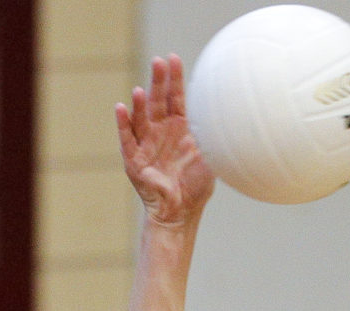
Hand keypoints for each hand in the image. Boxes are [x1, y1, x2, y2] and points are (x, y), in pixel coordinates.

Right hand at [116, 54, 215, 228]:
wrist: (181, 213)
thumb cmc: (197, 186)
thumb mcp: (210, 158)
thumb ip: (214, 137)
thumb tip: (228, 116)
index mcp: (179, 127)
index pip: (175, 97)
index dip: (174, 79)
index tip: (174, 58)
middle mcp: (160, 132)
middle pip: (157, 101)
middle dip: (157, 81)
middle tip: (158, 62)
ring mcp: (145, 145)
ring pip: (141, 118)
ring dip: (140, 103)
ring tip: (141, 90)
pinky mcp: (134, 161)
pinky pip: (126, 139)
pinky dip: (123, 124)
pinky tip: (121, 108)